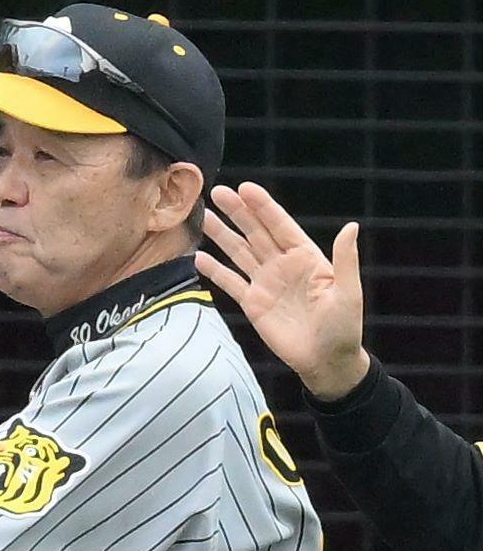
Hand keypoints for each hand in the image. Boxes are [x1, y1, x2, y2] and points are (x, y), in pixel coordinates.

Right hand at [196, 182, 369, 398]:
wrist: (325, 361)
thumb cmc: (343, 328)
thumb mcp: (348, 293)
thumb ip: (345, 260)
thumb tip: (351, 227)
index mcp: (306, 257)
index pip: (280, 225)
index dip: (263, 207)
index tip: (245, 189)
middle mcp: (282, 265)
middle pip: (255, 233)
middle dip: (237, 212)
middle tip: (218, 192)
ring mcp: (265, 283)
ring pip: (239, 253)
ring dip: (221, 235)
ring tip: (203, 218)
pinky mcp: (253, 304)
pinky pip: (231, 283)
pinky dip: (215, 271)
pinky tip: (199, 258)